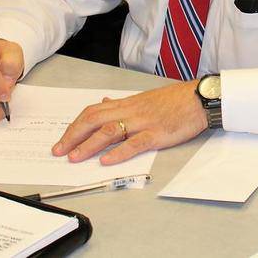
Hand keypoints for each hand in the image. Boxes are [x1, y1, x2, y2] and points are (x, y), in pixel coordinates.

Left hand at [52, 80, 207, 164]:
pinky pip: (135, 142)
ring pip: (109, 130)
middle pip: (94, 120)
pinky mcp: (157, 133)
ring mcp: (143, 122)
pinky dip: (118, 152)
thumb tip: (105, 102)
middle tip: (59, 151)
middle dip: (73, 136)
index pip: (93, 112)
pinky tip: (106, 160)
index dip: (75, 126)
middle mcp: (130, 111)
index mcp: (127, 104)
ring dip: (89, 145)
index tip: (62, 139)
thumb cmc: (174, 100)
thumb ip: (123, 103)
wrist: (198, 97)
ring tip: (75, 157)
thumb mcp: (144, 98)